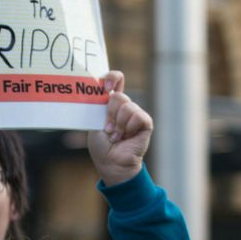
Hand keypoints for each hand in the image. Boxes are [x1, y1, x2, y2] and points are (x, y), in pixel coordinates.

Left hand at [87, 70, 151, 186]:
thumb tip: (105, 91)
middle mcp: (125, 106)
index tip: (106, 87)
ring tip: (117, 136)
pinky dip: (129, 128)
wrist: (111, 162)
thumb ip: (99, 106)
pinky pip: (137, 116)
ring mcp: (136, 114)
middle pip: (119, 96)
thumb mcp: (95, 123)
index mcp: (111, 103)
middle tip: (108, 129)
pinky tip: (127, 137)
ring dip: (119, 124)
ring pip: (127, 106)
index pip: (116, 80)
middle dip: (110, 114)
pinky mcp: (145, 122)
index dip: (112, 78)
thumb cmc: (101, 145)